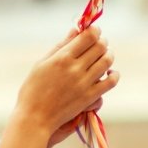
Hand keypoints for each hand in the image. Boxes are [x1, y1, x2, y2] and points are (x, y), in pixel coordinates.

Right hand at [14, 28, 117, 144]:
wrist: (35, 118)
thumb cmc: (33, 89)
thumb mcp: (42, 63)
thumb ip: (60, 46)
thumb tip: (76, 30)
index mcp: (62, 58)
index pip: (88, 36)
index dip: (95, 30)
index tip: (94, 31)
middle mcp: (75, 69)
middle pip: (100, 47)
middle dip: (102, 41)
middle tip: (99, 43)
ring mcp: (84, 84)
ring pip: (107, 61)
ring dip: (109, 54)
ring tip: (105, 55)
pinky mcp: (90, 97)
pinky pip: (110, 82)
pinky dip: (114, 74)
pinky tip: (109, 73)